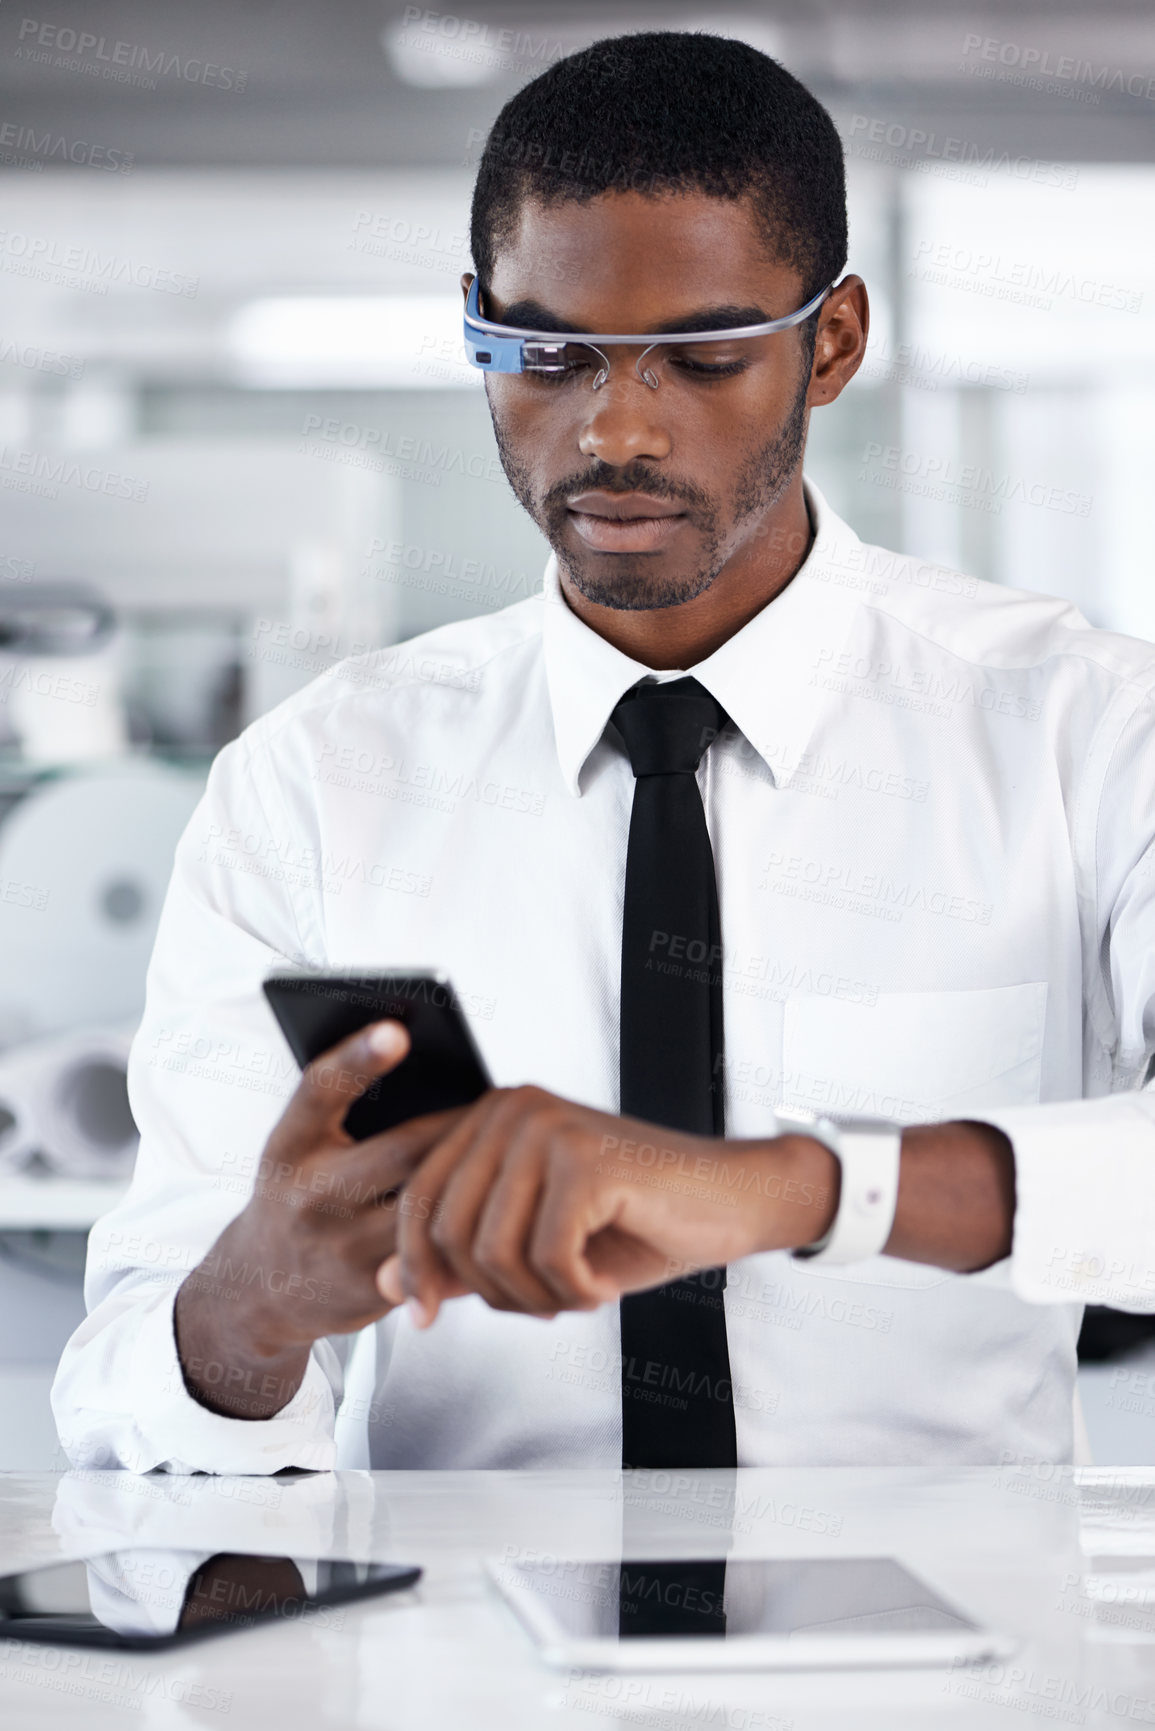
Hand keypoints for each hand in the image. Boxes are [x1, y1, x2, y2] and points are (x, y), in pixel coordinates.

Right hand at [174, 1019, 467, 1417]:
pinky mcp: (373, 1288)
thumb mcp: (301, 1149)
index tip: (397, 1029)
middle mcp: (308, 1196)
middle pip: (400, 1149)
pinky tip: (499, 1206)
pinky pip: (437, 1250)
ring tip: (511, 1146)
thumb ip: (346, 1113)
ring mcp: (341, 1246)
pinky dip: (468, 1225)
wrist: (262, 1286)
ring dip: (472, 1174)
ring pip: (428, 1203)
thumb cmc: (301, 1191)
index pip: (319, 1091)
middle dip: (457, 1123)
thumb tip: (429, 1068)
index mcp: (288, 1146)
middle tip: (501, 1099)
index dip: (359, 1059)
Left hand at [374, 1085, 836, 1327]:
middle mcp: (513, 1108)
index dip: (415, 1265)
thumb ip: (465, 1259)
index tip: (424, 1317)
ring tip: (578, 1293)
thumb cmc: (636, 1223)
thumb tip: (391, 1287)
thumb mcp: (535, 1246)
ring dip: (535, 1298)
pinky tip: (604, 1287)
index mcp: (492, 1116)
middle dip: (487, 1292)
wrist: (732, 1202)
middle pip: (447, 1228)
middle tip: (543, 1306)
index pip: (418, 1196)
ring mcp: (549, 1128)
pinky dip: (574, 1292)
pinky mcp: (586, 1160)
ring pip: (492, 1251)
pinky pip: (546, 1257)